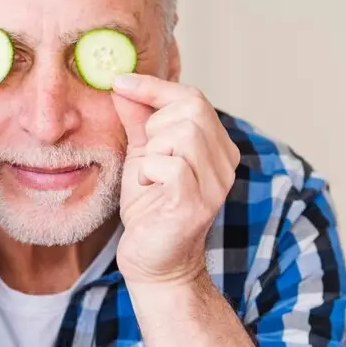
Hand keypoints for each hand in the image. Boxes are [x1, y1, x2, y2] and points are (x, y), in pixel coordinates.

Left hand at [111, 73, 239, 286]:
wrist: (153, 263)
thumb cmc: (150, 211)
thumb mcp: (142, 156)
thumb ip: (137, 121)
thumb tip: (124, 86)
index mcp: (217, 147)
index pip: (194, 98)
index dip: (155, 87)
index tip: (120, 83)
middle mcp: (225, 164)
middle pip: (191, 110)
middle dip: (155, 123)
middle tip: (146, 152)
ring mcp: (215, 185)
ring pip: (183, 135)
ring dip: (152, 151)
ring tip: (150, 175)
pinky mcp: (197, 205)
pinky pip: (170, 166)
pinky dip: (149, 173)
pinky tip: (149, 190)